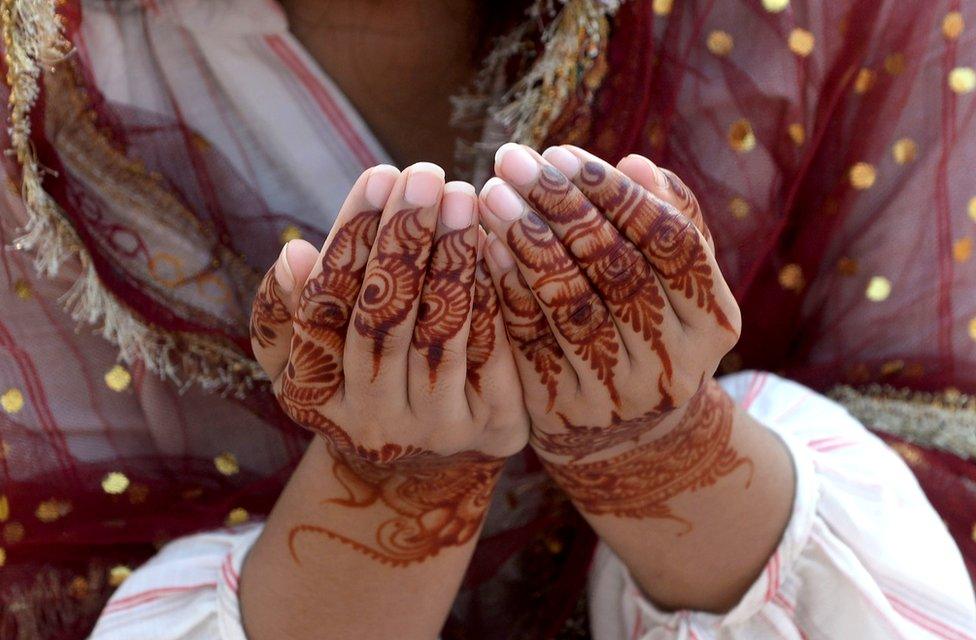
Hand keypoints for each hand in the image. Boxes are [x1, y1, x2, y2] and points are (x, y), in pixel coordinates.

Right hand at [249, 163, 528, 565]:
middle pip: (382, 321)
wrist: (421, 468)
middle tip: (425, 174)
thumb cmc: (358, 384)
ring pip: (441, 333)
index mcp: (312, 396)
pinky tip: (495, 242)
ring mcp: (434, 430)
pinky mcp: (493, 426)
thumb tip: (295, 254)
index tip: (379, 175)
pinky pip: (493, 350)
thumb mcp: (302, 359)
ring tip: (463, 196)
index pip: (323, 308)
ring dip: (452, 258)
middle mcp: (370, 421)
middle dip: (404, 241)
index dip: (350, 239)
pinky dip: (492, 292)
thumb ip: (287, 309)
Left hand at [478, 143, 745, 527]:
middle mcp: (672, 360)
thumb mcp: (677, 284)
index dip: (618, 195)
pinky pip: (529, 338)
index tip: (565, 154)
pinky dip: (506, 286)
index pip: (672, 244)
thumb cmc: (649, 327)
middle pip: (617, 269)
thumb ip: (669, 222)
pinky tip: (484, 244)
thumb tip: (634, 164)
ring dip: (525, 240)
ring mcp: (617, 391)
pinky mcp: (564, 408)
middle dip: (560, 206)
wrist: (627, 433)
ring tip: (492, 192)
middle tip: (514, 159)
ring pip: (569, 303)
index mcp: (713, 320)